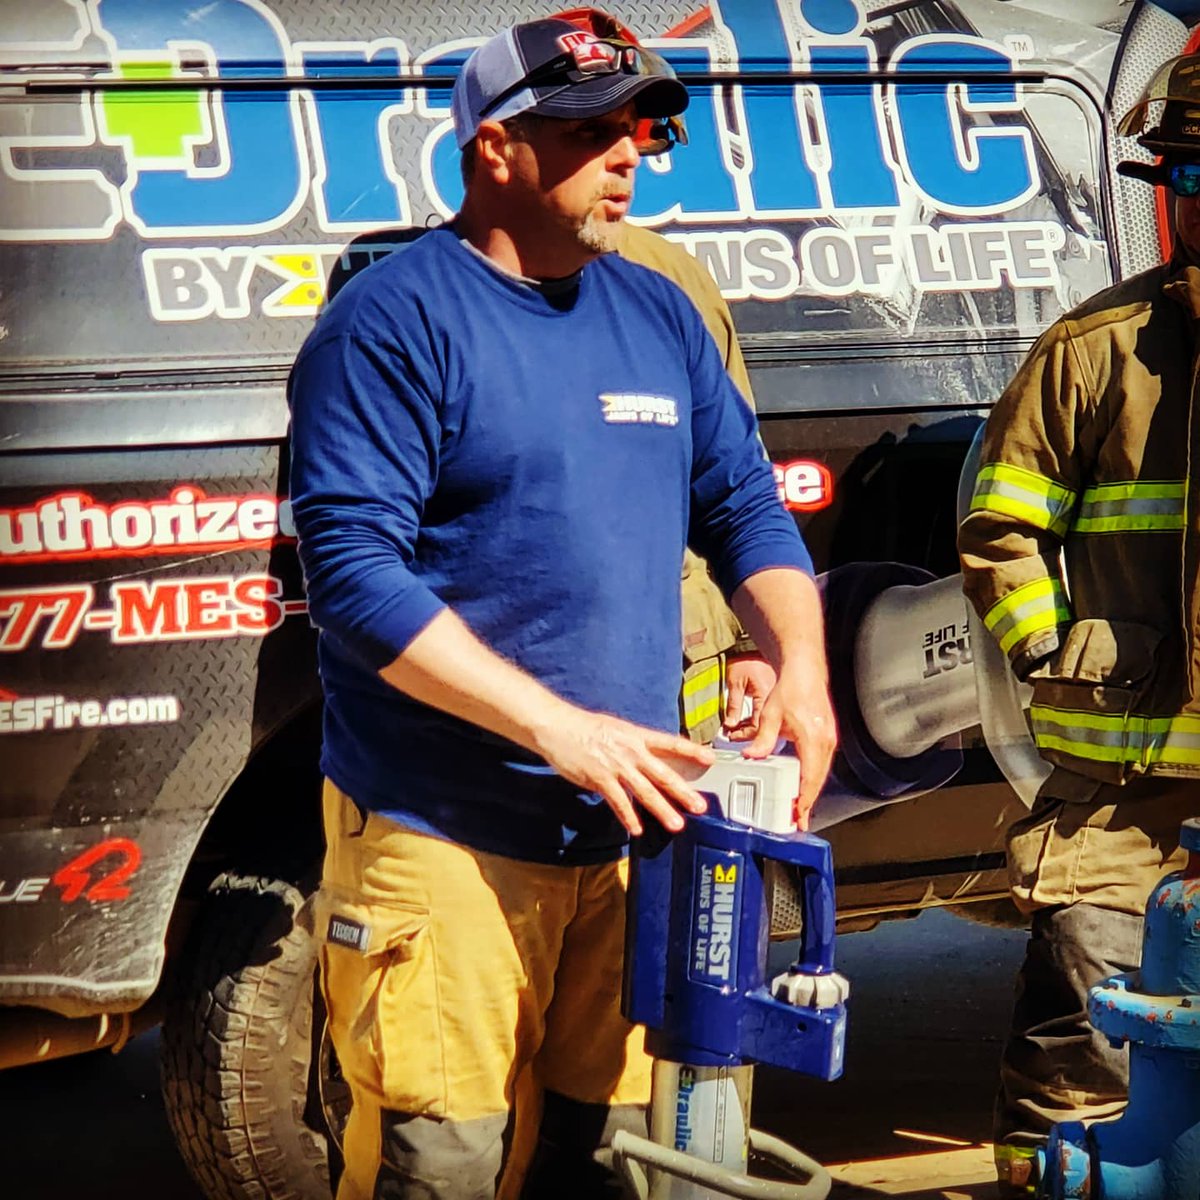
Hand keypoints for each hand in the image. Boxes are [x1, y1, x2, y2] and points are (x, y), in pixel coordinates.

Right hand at [534, 707, 714, 835]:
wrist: (558, 727)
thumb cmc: (586, 728)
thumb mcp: (617, 730)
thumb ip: (635, 746)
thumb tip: (649, 762)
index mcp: (636, 736)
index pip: (670, 743)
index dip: (691, 751)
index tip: (710, 759)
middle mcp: (630, 751)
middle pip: (662, 774)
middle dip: (683, 792)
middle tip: (700, 806)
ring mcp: (615, 766)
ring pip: (644, 791)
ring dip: (662, 809)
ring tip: (676, 824)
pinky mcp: (599, 778)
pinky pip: (618, 801)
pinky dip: (628, 816)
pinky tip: (637, 829)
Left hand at [722, 654, 777, 739]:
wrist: (758, 646)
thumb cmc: (748, 659)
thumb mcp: (735, 682)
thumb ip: (733, 705)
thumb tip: (729, 725)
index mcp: (767, 697)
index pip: (758, 726)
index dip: (743, 734)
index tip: (730, 735)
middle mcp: (779, 702)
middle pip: (767, 729)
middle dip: (748, 734)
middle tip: (733, 733)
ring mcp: (784, 702)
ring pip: (772, 725)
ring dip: (755, 729)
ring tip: (739, 727)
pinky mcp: (784, 700)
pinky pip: (776, 718)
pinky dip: (761, 721)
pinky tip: (750, 720)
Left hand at [741, 666, 836, 831]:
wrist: (805, 671)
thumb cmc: (791, 689)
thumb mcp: (771, 715)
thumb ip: (762, 739)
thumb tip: (752, 756)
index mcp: (813, 739)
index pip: (809, 778)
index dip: (804, 800)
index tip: (798, 815)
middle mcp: (825, 742)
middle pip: (817, 781)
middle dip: (808, 802)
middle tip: (798, 821)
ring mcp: (829, 740)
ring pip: (821, 774)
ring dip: (811, 792)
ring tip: (800, 810)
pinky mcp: (827, 737)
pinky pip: (821, 764)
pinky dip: (813, 778)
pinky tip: (804, 786)